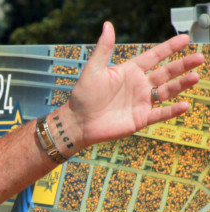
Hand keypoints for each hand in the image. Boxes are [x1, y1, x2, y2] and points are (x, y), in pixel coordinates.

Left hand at [64, 21, 203, 147]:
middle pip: (166, 73)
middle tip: (200, 57)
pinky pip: (160, 114)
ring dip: (181, 84)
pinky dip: (172, 111)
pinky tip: (185, 105)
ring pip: (167, 91)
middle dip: (182, 65)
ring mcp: (141, 102)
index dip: (169, 48)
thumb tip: (107, 25)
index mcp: (129, 71)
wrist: (77, 123)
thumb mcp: (93, 69)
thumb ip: (103, 48)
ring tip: (195, 77)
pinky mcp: (140, 118)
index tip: (185, 39)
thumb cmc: (82, 96)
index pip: (153, 56)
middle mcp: (138, 85)